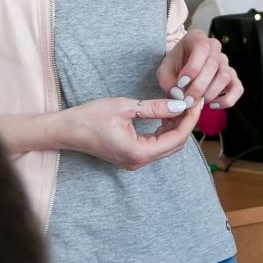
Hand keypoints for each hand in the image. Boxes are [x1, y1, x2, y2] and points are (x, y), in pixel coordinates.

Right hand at [57, 96, 202, 169]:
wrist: (66, 130)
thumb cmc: (90, 117)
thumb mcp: (125, 107)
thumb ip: (155, 108)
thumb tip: (180, 104)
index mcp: (139, 152)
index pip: (176, 138)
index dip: (189, 120)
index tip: (196, 103)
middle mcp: (140, 161)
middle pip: (175, 144)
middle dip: (185, 123)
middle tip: (192, 102)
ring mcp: (136, 161)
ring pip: (166, 146)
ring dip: (176, 127)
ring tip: (181, 105)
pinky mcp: (132, 156)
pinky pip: (156, 145)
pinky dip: (164, 131)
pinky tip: (166, 115)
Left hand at [158, 29, 243, 109]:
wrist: (180, 72)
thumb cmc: (173, 69)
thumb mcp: (164, 72)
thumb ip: (168, 82)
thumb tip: (180, 95)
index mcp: (197, 38)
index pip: (201, 48)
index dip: (193, 67)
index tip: (181, 83)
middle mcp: (214, 48)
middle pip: (213, 65)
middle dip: (199, 86)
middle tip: (188, 100)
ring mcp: (225, 62)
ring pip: (225, 76)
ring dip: (211, 93)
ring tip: (198, 102)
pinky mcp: (232, 77)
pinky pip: (237, 88)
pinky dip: (227, 99)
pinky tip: (213, 105)